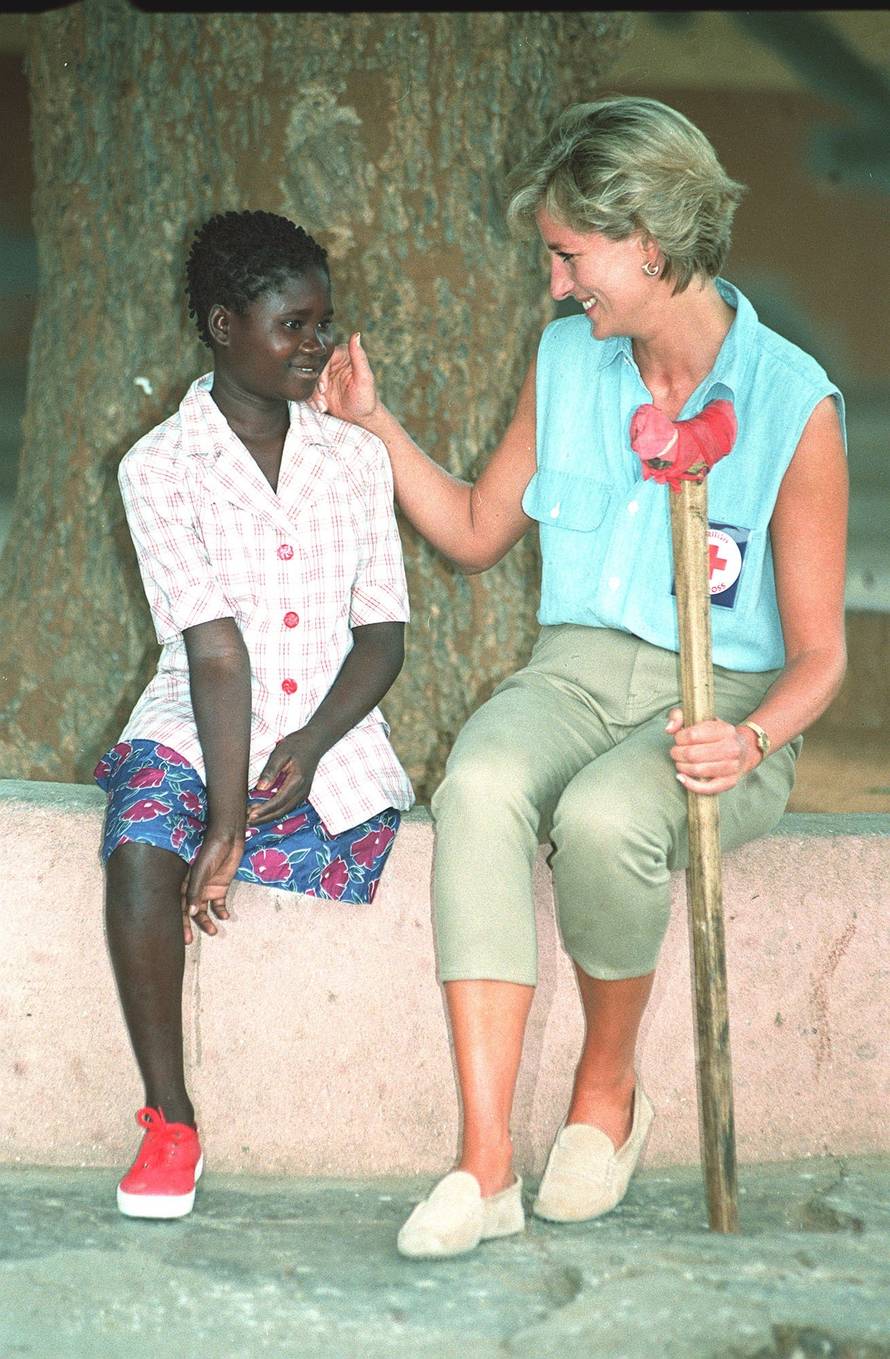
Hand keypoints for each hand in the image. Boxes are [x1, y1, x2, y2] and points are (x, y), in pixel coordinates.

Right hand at [180, 829, 242, 944]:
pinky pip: (219, 904)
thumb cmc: (211, 850)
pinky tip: (224, 916)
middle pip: (191, 911)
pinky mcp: (221, 886)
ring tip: (213, 932)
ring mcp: (207, 888)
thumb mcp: (201, 871)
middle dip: (191, 926)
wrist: (229, 837)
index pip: (179, 906)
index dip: (180, 922)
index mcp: (184, 883)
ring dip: (208, 921)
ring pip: (205, 910)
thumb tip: (191, 913)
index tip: (183, 937)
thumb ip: (195, 891)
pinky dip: (221, 911)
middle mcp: (194, 888)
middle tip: (190, 941)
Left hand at [246, 731, 322, 825]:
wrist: (315, 742)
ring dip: (269, 816)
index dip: (264, 810)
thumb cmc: (297, 745)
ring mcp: (303, 793)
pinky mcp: (301, 793)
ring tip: (252, 818)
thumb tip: (260, 788)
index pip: (278, 801)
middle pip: (282, 811)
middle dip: (264, 818)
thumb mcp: (280, 753)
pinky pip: (287, 806)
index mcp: (297, 781)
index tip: (250, 815)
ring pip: (285, 811)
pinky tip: (263, 811)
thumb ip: (270, 771)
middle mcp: (302, 790)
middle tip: (247, 821)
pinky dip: (275, 811)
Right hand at [309, 332, 377, 422]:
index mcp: (344, 354)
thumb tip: (356, 334)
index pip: (324, 357)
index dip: (321, 373)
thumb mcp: (365, 378)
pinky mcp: (319, 385)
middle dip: (315, 387)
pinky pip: (307, 388)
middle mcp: (332, 361)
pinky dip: (310, 400)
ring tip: (322, 407)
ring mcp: (324, 374)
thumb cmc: (366, 399)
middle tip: (322, 402)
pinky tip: (320, 408)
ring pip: (308, 378)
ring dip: (312, 395)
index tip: (324, 389)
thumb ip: (360, 357)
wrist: (361, 419)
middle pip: (313, 368)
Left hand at [666, 707, 754, 794]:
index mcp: (725, 730)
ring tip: (680, 763)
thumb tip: (669, 729)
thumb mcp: (700, 719)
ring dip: (682, 767)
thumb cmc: (715, 735)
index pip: (692, 735)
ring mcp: (732, 766)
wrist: (744, 750)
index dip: (679, 738)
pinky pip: (706, 788)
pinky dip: (690, 784)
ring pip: (698, 770)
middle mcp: (732, 748)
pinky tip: (681, 778)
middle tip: (676, 752)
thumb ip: (679, 716)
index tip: (678, 739)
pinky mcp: (729, 782)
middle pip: (692, 754)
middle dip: (677, 754)